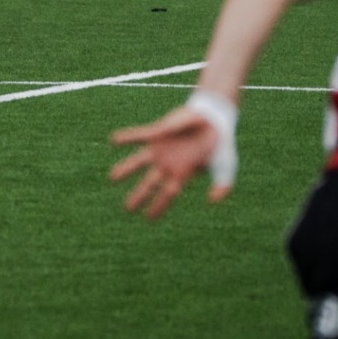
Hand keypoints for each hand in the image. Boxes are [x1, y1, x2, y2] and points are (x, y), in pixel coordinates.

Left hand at [108, 103, 230, 219]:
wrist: (215, 119)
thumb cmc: (220, 145)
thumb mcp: (225, 167)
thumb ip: (222, 185)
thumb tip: (213, 201)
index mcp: (182, 174)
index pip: (167, 195)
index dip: (158, 206)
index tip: (148, 218)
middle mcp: (167, 164)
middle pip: (149, 184)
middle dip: (139, 196)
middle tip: (127, 209)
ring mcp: (160, 149)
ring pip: (138, 161)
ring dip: (126, 169)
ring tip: (112, 178)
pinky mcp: (157, 132)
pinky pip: (139, 135)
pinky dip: (128, 137)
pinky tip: (114, 140)